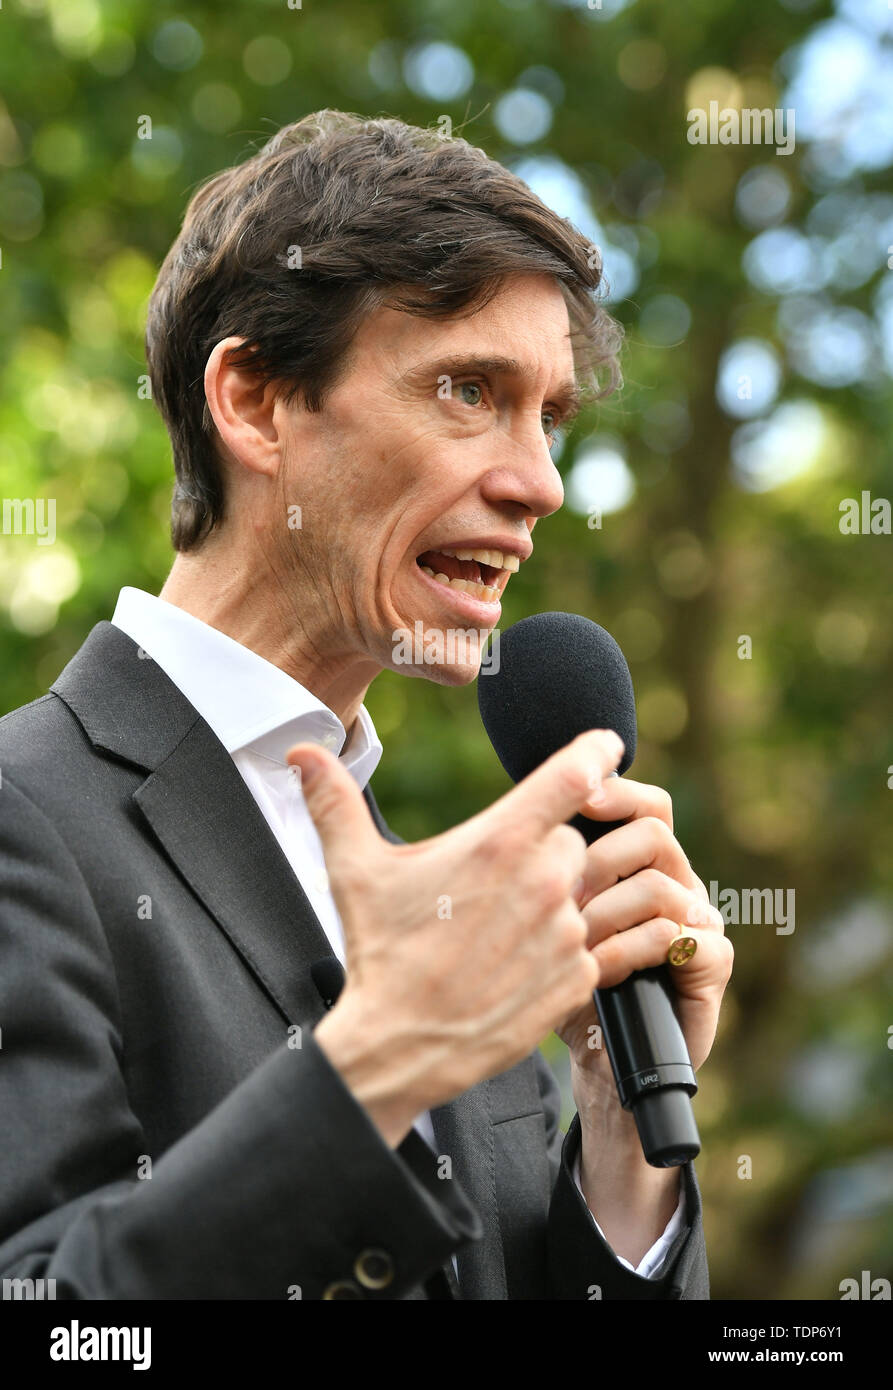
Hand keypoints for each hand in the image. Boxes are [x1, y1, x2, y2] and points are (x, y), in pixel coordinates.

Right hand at [286, 729, 622, 1144]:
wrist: (400, 1046)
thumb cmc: (380, 953)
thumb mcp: (354, 870)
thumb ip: (334, 801)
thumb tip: (301, 753)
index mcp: (500, 843)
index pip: (573, 775)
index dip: (594, 752)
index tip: (606, 746)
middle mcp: (543, 881)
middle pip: (570, 838)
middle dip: (542, 849)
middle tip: (493, 881)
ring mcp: (565, 932)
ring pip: (580, 891)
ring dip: (551, 900)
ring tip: (497, 928)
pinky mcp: (577, 977)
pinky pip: (585, 944)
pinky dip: (559, 948)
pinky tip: (514, 962)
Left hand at [554, 776, 732, 1087]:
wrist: (602, 1063)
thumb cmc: (569, 986)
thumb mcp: (552, 920)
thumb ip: (553, 871)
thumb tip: (526, 820)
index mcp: (647, 864)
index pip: (648, 806)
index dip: (618, 793)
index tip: (579, 798)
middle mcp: (681, 883)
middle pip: (655, 834)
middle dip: (599, 861)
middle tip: (562, 897)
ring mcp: (702, 921)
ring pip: (660, 886)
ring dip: (606, 913)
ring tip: (573, 943)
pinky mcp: (714, 963)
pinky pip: (676, 937)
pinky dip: (627, 952)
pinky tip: (596, 972)